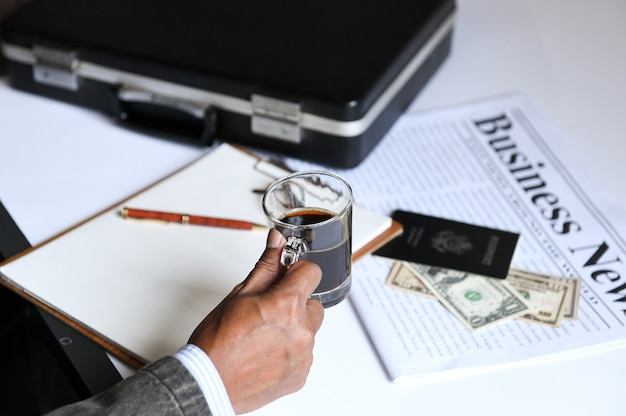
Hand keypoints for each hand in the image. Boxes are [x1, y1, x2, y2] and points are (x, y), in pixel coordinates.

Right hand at [189, 229, 324, 413]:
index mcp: (286, 306)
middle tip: (268, 311)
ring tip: (263, 335)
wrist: (207, 384)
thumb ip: (266, 267)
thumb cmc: (217, 343)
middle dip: (295, 303)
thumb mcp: (239, 295)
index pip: (312, 272)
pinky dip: (290, 350)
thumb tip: (277, 242)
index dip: (297, 271)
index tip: (286, 277)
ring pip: (308, 329)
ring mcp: (303, 356)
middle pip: (313, 303)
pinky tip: (266, 352)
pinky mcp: (301, 375)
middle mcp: (301, 332)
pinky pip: (304, 353)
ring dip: (293, 328)